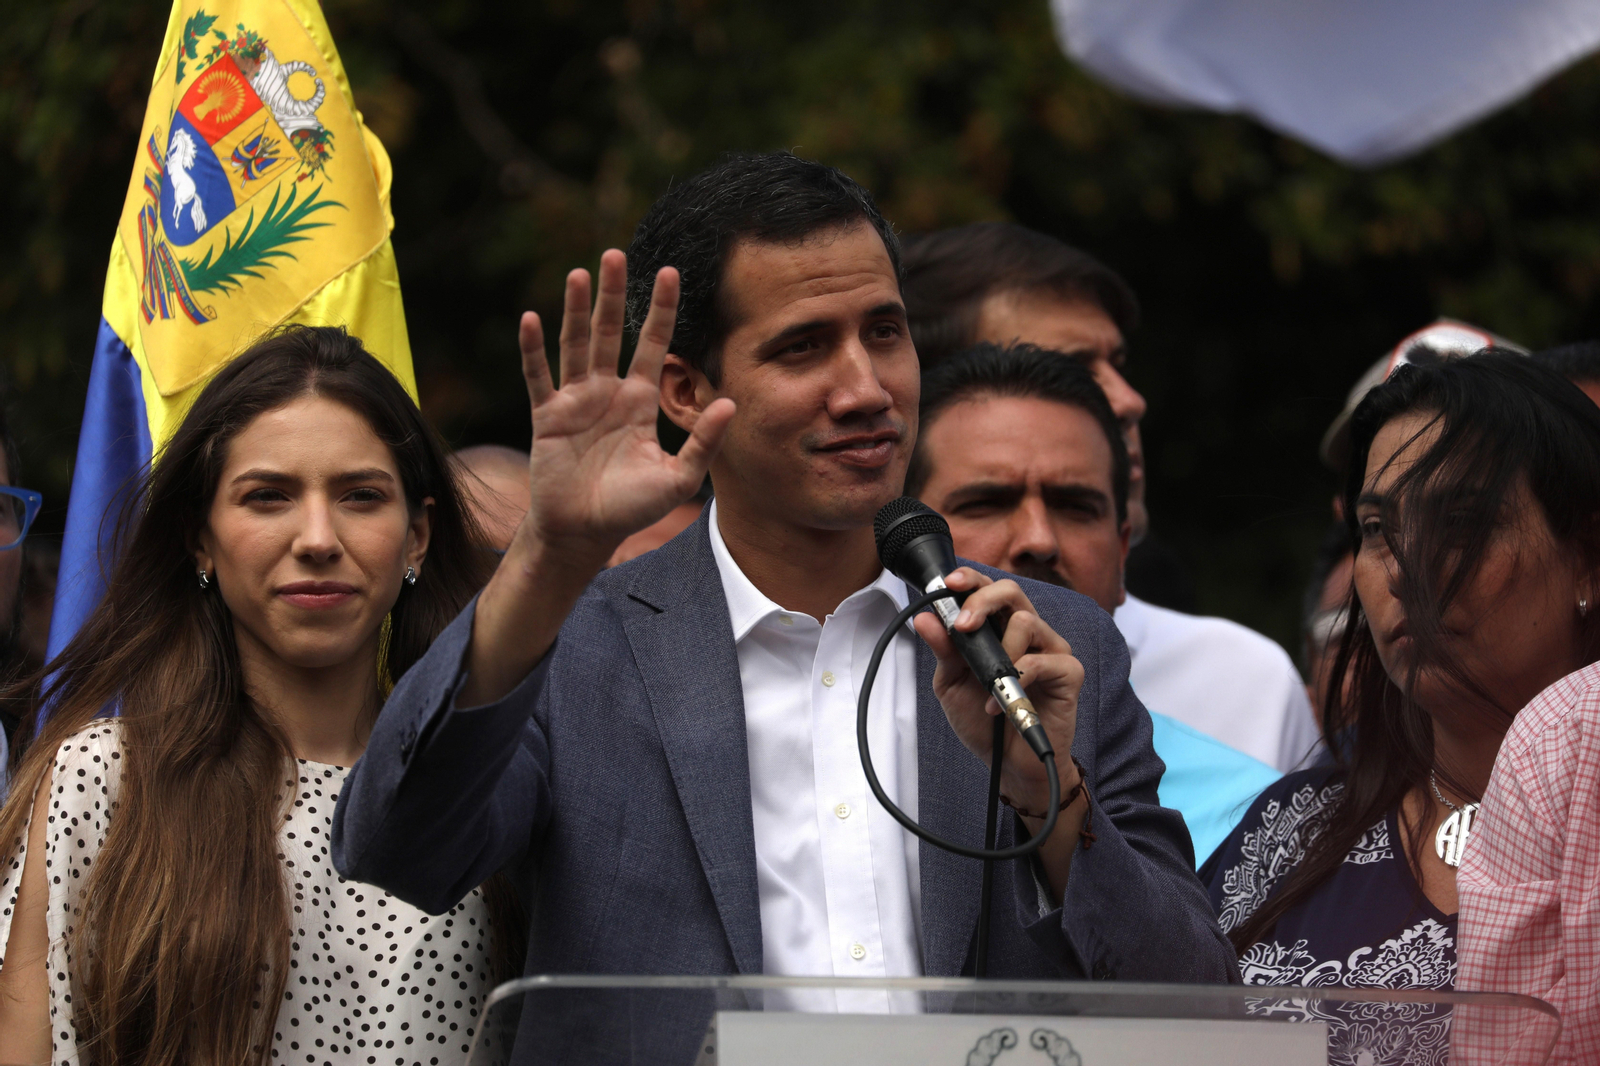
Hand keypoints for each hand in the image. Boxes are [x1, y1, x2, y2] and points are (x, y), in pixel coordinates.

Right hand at [512, 249, 734, 569]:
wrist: (585, 533)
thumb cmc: (631, 508)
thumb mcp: (678, 478)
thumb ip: (703, 442)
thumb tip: (730, 403)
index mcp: (638, 401)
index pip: (652, 343)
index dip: (660, 309)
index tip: (669, 272)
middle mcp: (607, 392)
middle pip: (610, 333)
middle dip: (613, 295)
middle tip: (614, 253)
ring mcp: (575, 402)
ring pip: (575, 345)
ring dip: (575, 310)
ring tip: (579, 273)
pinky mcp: (548, 417)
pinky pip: (539, 378)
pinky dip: (534, 350)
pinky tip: (532, 319)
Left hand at [912, 568, 1084, 812]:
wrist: (1009, 765)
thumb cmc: (985, 722)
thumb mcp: (952, 684)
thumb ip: (944, 651)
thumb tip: (926, 619)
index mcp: (999, 629)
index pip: (989, 590)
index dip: (971, 579)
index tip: (950, 583)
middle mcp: (1027, 633)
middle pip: (1012, 592)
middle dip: (983, 600)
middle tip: (964, 626)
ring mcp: (1051, 650)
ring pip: (1026, 622)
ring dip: (1000, 652)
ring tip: (988, 685)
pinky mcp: (1068, 672)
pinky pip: (1042, 660)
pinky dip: (1016, 680)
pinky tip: (999, 704)